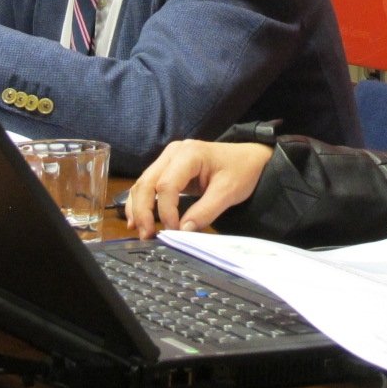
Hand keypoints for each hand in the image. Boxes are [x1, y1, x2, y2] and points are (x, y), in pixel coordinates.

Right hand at [126, 140, 273, 238]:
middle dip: (143, 211)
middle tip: (146, 235)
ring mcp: (168, 158)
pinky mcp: (167, 167)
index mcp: (189, 153)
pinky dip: (141, 202)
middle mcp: (173, 152)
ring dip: (137, 208)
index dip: (166, 211)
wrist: (250, 158)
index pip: (166, 185)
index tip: (173, 231)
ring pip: (143, 183)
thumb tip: (182, 231)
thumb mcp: (228, 192)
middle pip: (147, 182)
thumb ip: (205, 212)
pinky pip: (148, 184)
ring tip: (139, 231)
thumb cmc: (241, 170)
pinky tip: (136, 219)